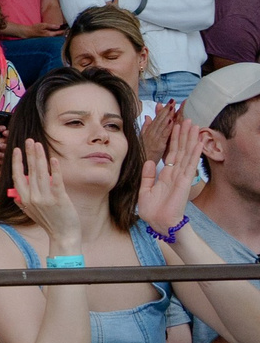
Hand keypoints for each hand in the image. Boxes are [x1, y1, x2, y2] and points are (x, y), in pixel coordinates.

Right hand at [7, 138, 81, 246]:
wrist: (63, 235)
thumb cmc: (48, 222)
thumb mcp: (31, 213)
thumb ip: (22, 203)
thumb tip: (15, 194)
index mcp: (24, 199)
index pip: (17, 176)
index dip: (16, 162)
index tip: (16, 150)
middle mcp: (33, 197)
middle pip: (29, 171)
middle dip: (29, 154)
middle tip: (29, 141)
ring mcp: (46, 198)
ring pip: (41, 173)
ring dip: (39, 157)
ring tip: (38, 145)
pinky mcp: (59, 199)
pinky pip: (56, 181)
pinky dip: (55, 169)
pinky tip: (53, 159)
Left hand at [140, 112, 203, 234]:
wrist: (159, 223)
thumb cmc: (152, 210)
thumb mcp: (144, 190)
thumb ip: (147, 176)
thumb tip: (148, 161)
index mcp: (165, 174)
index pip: (170, 153)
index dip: (172, 140)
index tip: (174, 127)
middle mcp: (175, 173)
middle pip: (180, 150)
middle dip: (183, 134)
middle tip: (186, 119)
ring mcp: (181, 176)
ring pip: (187, 153)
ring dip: (190, 139)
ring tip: (193, 124)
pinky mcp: (185, 181)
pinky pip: (190, 164)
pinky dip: (194, 152)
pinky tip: (198, 142)